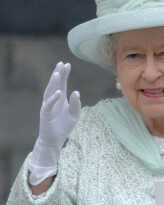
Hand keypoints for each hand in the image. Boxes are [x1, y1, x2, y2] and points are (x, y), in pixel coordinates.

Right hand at [28, 62, 80, 184]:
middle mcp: (54, 100)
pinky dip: (53, 98)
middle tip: (61, 64)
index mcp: (62, 98)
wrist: (55, 140)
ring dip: (54, 83)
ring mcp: (49, 106)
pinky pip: (49, 104)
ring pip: (50, 91)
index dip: (65, 74)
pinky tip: (58, 92)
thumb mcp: (75, 114)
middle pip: (56, 84)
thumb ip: (76, 104)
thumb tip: (76, 92)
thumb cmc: (65, 126)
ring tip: (57, 73)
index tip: (67, 64)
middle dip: (58, 74)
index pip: (63, 83)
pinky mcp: (46, 114)